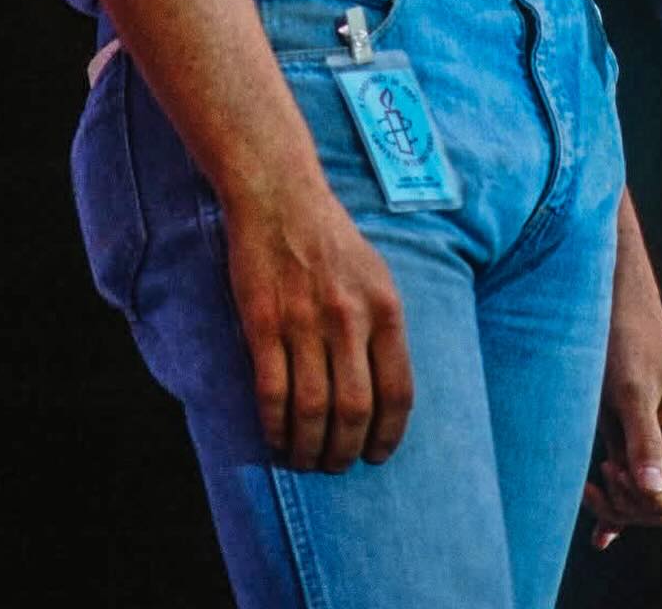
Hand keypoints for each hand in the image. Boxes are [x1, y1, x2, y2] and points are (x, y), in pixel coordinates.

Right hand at [222, 177, 413, 473]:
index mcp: (385, 308)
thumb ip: (383, 327)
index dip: (388, 434)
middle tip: (336, 465)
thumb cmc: (331, 238)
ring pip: (312, 410)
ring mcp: (305, 322)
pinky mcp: (264, 324)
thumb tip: (386, 390)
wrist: (280, 196)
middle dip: (345, 451)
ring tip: (305, 459)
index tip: (377, 455)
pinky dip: (275, 426)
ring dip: (309, 448)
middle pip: (354, 411)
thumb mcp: (377, 275)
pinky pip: (272, 392)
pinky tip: (276, 437)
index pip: (397, 391)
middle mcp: (349, 319)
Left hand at [584, 196, 661, 549]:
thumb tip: (652, 490)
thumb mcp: (631, 389)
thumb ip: (643, 440)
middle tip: (600, 474)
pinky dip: (618, 512)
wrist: (609, 303)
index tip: (617, 472)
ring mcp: (661, 446)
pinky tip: (601, 538)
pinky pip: (634, 489)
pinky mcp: (635, 444)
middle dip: (634, 504)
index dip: (657, 499)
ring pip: (648, 501)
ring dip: (620, 505)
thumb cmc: (626, 338)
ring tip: (589, 484)